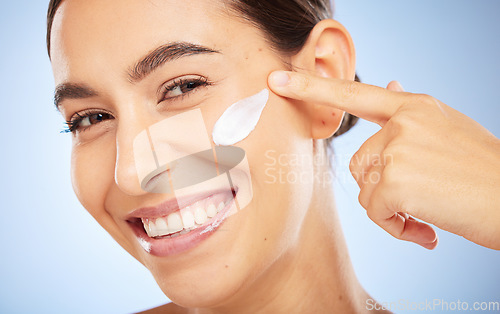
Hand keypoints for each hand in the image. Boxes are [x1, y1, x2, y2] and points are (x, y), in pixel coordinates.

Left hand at [268, 71, 499, 249]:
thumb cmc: (485, 171)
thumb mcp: (448, 128)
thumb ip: (411, 112)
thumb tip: (391, 82)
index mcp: (415, 107)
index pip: (355, 94)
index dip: (312, 87)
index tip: (277, 81)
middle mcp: (403, 122)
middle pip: (361, 161)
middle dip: (382, 186)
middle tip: (419, 198)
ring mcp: (399, 148)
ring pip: (366, 187)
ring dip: (390, 208)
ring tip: (426, 213)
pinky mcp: (397, 179)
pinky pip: (375, 211)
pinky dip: (397, 227)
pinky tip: (426, 230)